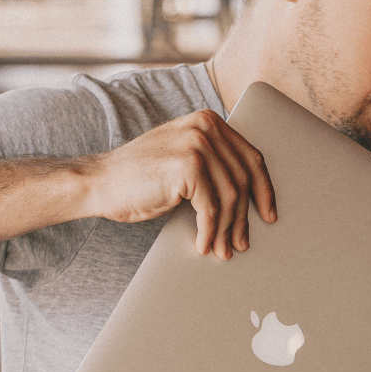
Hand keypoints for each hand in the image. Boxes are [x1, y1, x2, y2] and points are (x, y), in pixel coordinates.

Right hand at [86, 110, 275, 258]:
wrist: (101, 182)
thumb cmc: (141, 179)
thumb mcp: (183, 162)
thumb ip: (213, 166)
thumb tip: (250, 200)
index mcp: (209, 121)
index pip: (251, 157)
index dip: (264, 190)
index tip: (269, 215)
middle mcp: (205, 126)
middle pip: (243, 180)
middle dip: (244, 218)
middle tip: (242, 243)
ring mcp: (196, 144)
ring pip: (229, 197)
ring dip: (227, 230)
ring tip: (223, 250)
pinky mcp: (187, 166)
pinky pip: (210, 208)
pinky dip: (210, 231)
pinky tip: (204, 244)